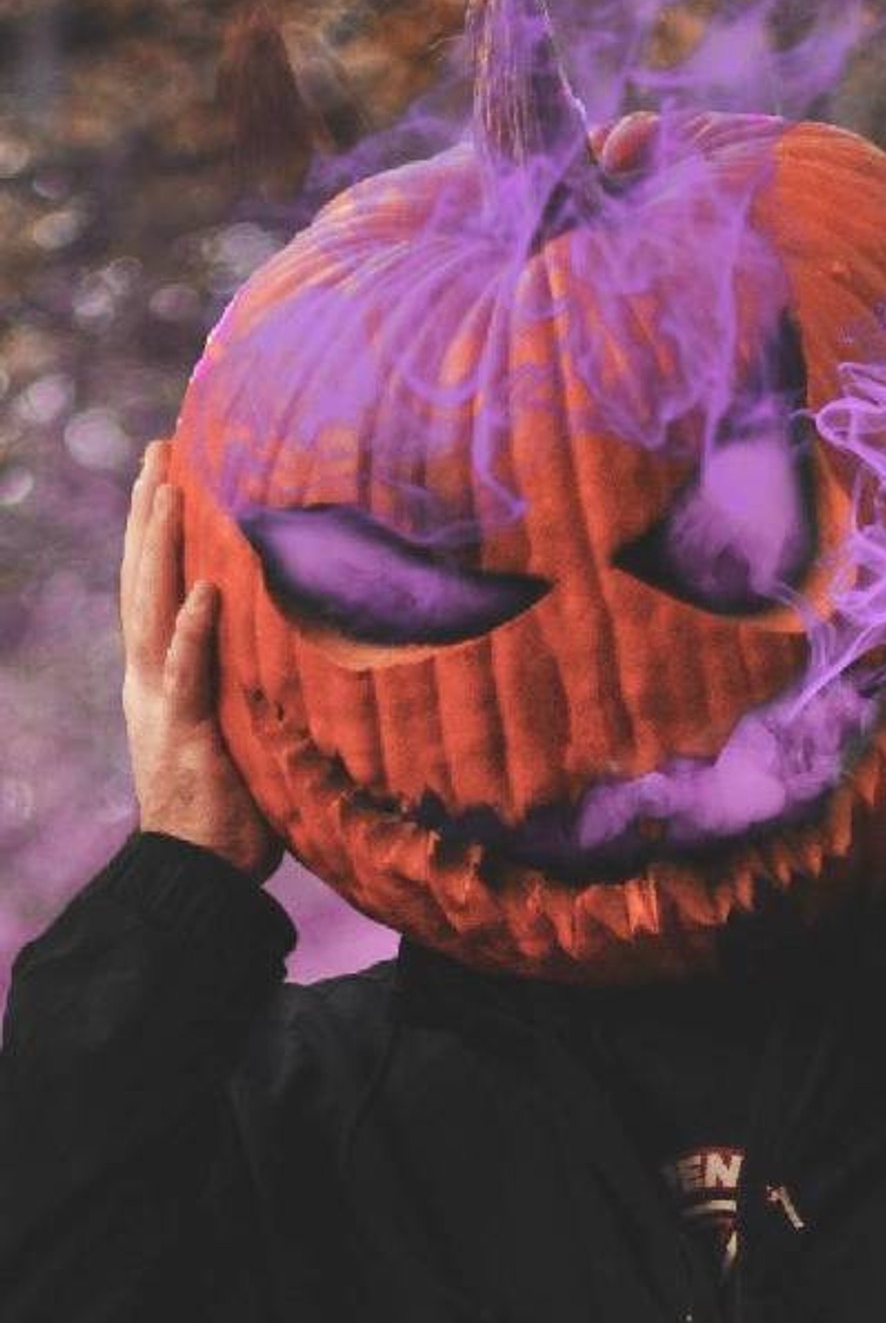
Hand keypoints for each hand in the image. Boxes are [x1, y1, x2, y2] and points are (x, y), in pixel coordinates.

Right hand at [120, 438, 284, 881]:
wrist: (199, 873)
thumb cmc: (235, 804)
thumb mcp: (246, 723)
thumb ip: (258, 678)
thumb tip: (306, 636)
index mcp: (161, 673)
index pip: (155, 585)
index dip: (155, 528)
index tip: (165, 468)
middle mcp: (150, 677)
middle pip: (142, 579)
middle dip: (147, 513)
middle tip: (159, 449)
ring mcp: (161, 703)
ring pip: (153, 610)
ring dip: (158, 549)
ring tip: (166, 490)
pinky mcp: (184, 735)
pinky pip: (187, 676)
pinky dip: (193, 633)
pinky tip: (204, 591)